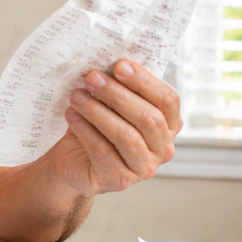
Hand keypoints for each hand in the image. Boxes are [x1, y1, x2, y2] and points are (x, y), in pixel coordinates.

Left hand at [50, 59, 181, 194]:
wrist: (74, 160)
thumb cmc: (98, 127)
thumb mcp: (112, 105)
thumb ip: (120, 87)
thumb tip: (110, 62)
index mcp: (169, 125)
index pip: (168, 100)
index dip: (145, 81)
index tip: (119, 65)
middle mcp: (163, 149)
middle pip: (148, 118)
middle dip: (117, 94)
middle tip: (92, 78)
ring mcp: (144, 168)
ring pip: (126, 136)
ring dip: (98, 112)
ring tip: (76, 96)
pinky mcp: (118, 180)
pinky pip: (103, 151)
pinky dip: (85, 129)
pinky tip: (72, 114)